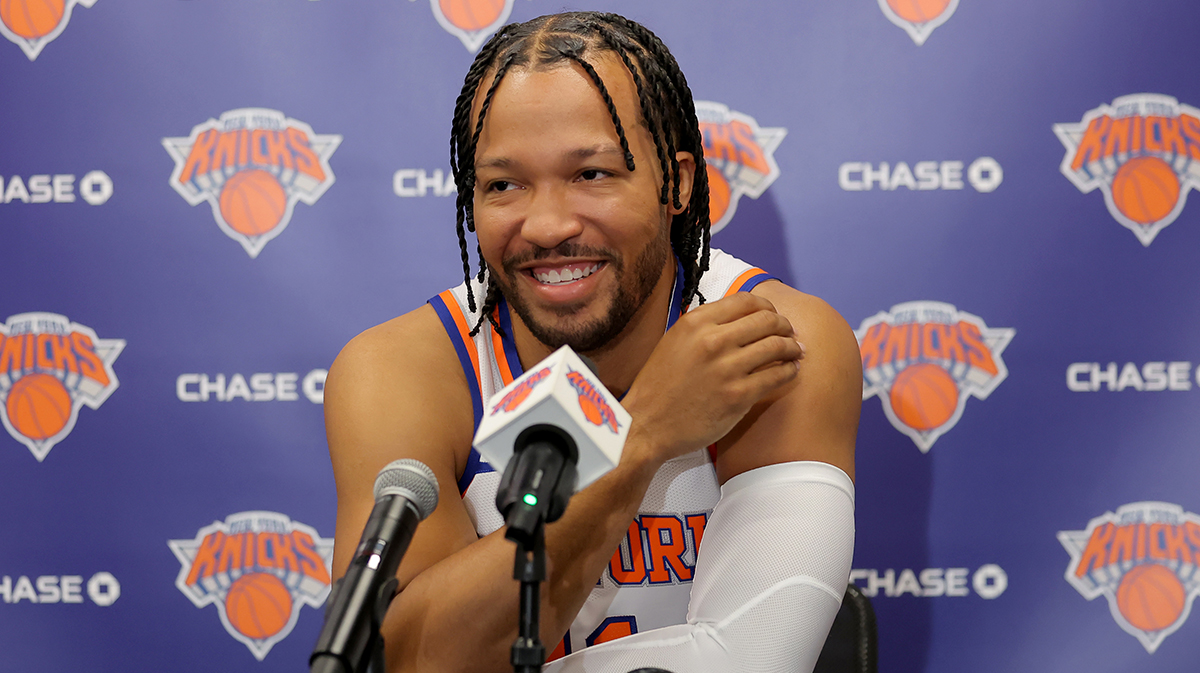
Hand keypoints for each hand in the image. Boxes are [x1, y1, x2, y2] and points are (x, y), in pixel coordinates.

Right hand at [620, 292, 803, 465]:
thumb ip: (706, 327)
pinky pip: (777, 376)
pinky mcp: (738, 396)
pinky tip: (791, 370)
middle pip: (767, 320)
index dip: (767, 306)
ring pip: (776, 346)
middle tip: (789, 333)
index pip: (746, 301)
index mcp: (696, 323)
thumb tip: (741, 318)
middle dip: (784, 325)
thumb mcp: (675, 341)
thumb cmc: (659, 385)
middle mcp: (712, 341)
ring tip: (796, 351)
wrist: (648, 424)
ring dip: (792, 347)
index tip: (773, 315)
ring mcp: (727, 369)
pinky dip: (789, 370)